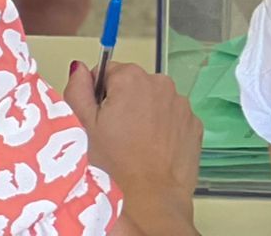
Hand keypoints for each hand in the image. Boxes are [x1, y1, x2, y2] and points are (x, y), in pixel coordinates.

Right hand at [65, 60, 200, 235]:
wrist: (150, 201)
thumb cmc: (114, 168)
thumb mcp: (81, 126)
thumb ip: (77, 89)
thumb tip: (80, 69)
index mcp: (131, 79)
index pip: (109, 72)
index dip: (99, 96)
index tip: (99, 118)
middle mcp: (161, 84)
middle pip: (133, 86)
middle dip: (123, 105)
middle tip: (113, 137)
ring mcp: (181, 104)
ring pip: (154, 103)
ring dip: (144, 117)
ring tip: (132, 148)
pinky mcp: (193, 124)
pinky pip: (172, 119)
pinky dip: (162, 130)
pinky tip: (151, 151)